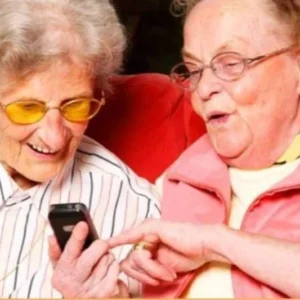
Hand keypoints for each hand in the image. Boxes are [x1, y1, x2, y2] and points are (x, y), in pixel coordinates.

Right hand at [49, 222, 128, 297]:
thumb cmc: (75, 279)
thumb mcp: (61, 267)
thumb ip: (56, 251)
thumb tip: (51, 237)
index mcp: (62, 272)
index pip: (69, 251)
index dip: (77, 237)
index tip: (82, 224)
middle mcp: (73, 282)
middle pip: (93, 254)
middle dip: (100, 245)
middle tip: (100, 246)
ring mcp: (88, 290)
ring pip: (107, 259)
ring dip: (108, 257)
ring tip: (101, 262)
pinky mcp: (103, 294)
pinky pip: (115, 270)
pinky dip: (115, 266)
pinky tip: (109, 270)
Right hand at [107, 219, 225, 285]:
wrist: (204, 246)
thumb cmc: (186, 233)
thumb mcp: (162, 227)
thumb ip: (142, 229)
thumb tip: (124, 234)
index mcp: (145, 231)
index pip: (125, 237)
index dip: (114, 241)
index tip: (102, 245)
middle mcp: (145, 243)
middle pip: (131, 260)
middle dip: (146, 269)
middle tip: (163, 271)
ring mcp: (151, 256)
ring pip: (137, 270)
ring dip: (152, 274)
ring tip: (168, 273)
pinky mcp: (156, 267)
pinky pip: (145, 276)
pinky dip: (155, 277)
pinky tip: (168, 275)